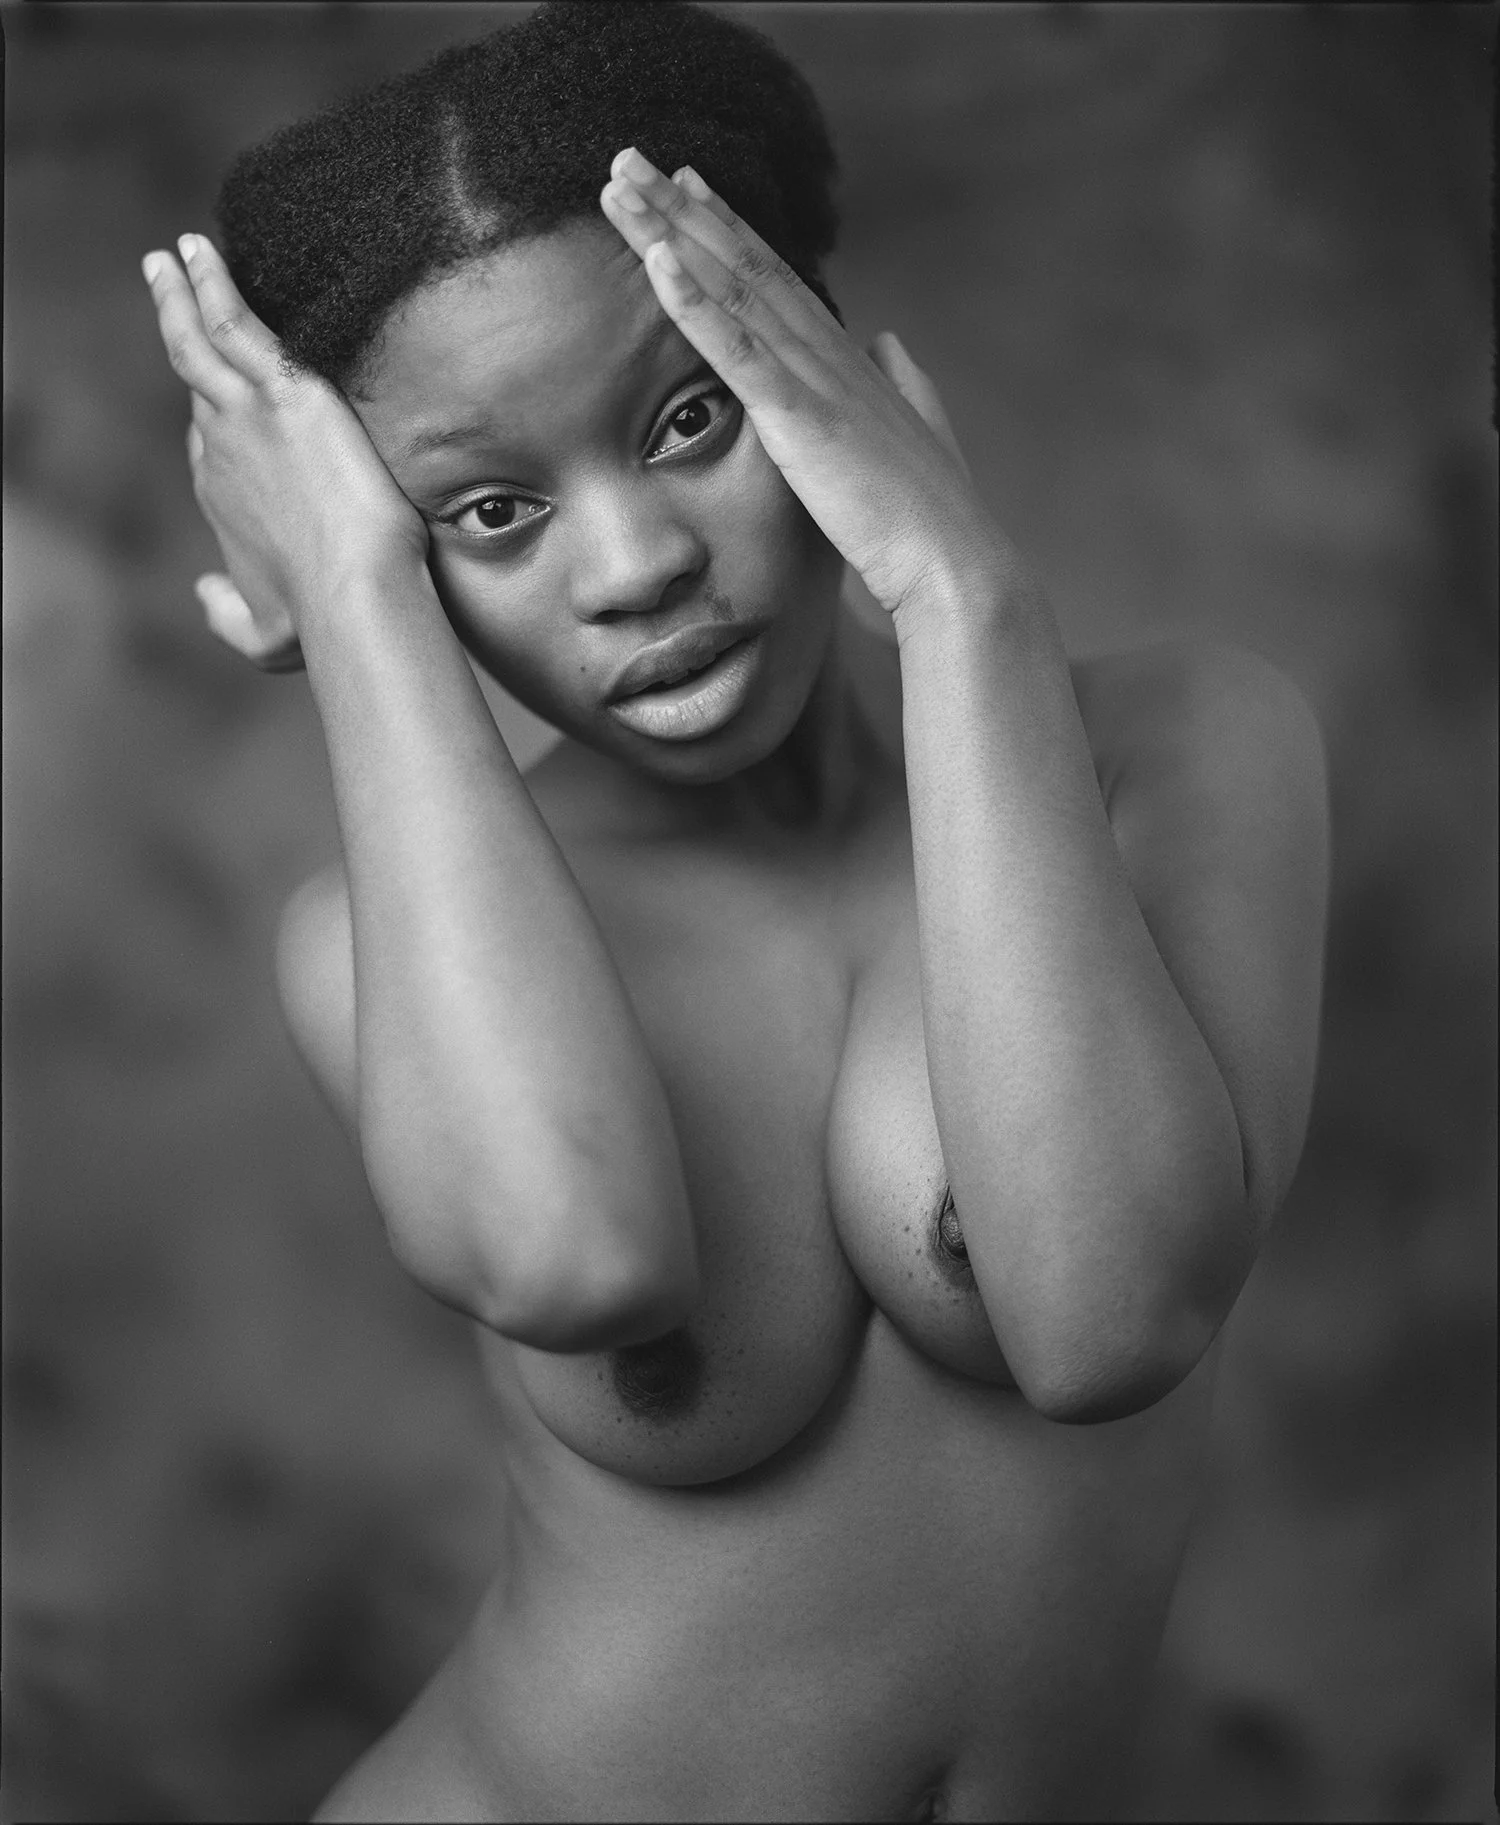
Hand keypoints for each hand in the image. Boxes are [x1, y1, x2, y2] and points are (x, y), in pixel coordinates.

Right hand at [141, 235, 428, 671]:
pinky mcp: (283, 390)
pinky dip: (210, 283)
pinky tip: (197, 251)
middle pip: (194, 374)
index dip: (210, 406)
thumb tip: (205, 592)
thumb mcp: (264, 636)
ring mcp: (244, 414)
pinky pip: (232, 321)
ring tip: (171, 257)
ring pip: (198, 338)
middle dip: (179, 328)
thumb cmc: (319, 621)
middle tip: (165, 286)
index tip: (216, 382)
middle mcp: (218, 446)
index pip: (209, 434)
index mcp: (222, 493)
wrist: (352, 590)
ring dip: (181, 292)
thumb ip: (229, 617)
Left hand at [599, 148, 1010, 625]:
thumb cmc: (929, 516)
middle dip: (682, 209)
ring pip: (730, 288)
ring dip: (671, 233)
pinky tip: (657, 260)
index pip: (774, 279)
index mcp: (845, 359)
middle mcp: (828, 352)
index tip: (686, 184)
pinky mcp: (800, 419)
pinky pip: (737, 349)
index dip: (725, 230)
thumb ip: (902, 384)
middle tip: (630, 158)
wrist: (951, 562)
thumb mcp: (917, 433)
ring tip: (621, 184)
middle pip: (742, 263)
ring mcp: (814, 380)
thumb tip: (890, 343)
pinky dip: (695, 303)